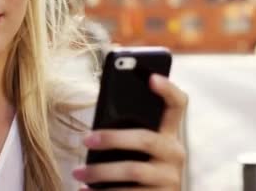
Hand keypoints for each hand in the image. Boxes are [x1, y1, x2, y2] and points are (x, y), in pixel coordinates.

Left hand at [72, 73, 187, 189]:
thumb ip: (129, 132)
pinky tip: (84, 190)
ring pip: (133, 170)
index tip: (151, 77)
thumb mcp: (139, 150)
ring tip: (77, 172)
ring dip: (100, 171)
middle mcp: (175, 154)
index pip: (178, 105)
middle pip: (145, 139)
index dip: (168, 89)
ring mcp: (170, 178)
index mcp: (170, 134)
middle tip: (85, 139)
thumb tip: (95, 129)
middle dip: (112, 138)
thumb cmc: (138, 170)